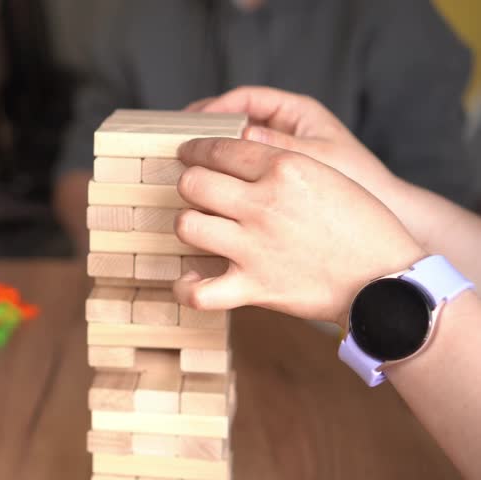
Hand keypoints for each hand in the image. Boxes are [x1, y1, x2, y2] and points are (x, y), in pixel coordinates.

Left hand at [172, 137, 426, 325]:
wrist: (387, 280)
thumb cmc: (362, 225)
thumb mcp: (326, 174)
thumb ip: (279, 162)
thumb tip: (237, 153)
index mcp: (284, 168)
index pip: (219, 148)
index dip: (195, 150)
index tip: (188, 154)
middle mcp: (263, 204)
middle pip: (193, 183)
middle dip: (190, 184)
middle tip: (197, 192)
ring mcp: (254, 247)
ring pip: (186, 225)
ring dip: (189, 226)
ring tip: (202, 230)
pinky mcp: (254, 287)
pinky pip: (198, 291)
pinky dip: (187, 288)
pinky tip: (191, 280)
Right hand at [186, 87, 401, 209]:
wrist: (378, 236)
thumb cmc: (358, 187)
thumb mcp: (317, 162)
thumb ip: (279, 147)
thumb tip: (238, 136)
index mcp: (298, 114)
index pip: (248, 99)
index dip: (215, 108)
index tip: (190, 123)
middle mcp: (285, 134)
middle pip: (233, 124)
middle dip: (206, 134)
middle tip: (179, 145)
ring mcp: (277, 162)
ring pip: (232, 154)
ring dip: (209, 161)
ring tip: (185, 172)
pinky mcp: (271, 189)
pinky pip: (238, 180)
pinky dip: (219, 185)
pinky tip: (203, 198)